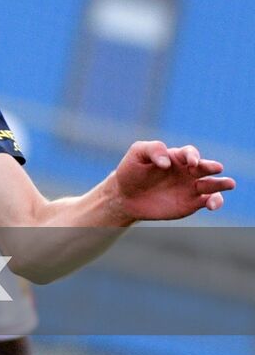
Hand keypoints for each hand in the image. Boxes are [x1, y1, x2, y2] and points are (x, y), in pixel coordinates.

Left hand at [112, 141, 233, 221]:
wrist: (125, 196)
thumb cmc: (131, 170)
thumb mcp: (137, 153)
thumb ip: (153, 150)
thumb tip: (167, 163)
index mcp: (176, 157)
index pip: (190, 153)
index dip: (192, 156)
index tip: (191, 162)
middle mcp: (188, 171)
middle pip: (205, 167)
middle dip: (211, 166)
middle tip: (216, 168)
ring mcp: (191, 187)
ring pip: (213, 184)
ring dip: (221, 184)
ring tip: (229, 184)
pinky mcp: (192, 203)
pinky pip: (209, 201)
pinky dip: (215, 201)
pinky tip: (212, 205)